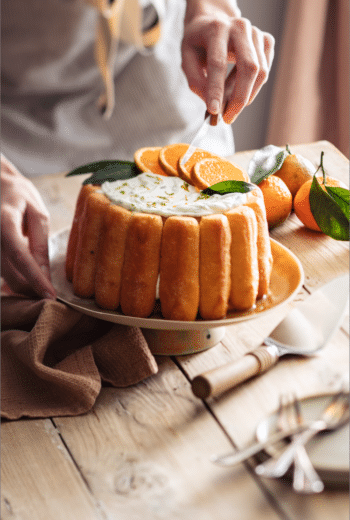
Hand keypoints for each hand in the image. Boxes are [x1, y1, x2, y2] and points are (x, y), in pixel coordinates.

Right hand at [1, 155, 55, 298]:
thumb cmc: (17, 194)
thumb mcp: (36, 213)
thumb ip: (40, 243)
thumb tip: (45, 274)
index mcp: (5, 223)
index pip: (21, 257)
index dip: (36, 280)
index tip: (50, 296)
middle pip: (10, 274)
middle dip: (32, 289)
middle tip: (50, 293)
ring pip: (5, 276)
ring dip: (24, 284)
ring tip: (40, 283)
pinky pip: (1, 270)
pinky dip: (15, 276)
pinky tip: (27, 275)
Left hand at [182, 0, 274, 122]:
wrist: (213, 21)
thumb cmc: (198, 43)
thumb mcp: (187, 60)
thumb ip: (196, 82)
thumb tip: (212, 106)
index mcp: (216, 28)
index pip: (218, 63)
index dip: (217, 89)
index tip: (215, 111)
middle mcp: (239, 27)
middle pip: (248, 68)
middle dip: (239, 98)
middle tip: (228, 118)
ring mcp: (256, 33)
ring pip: (260, 73)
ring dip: (245, 95)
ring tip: (228, 103)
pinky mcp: (266, 41)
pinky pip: (265, 72)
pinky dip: (253, 87)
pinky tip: (237, 88)